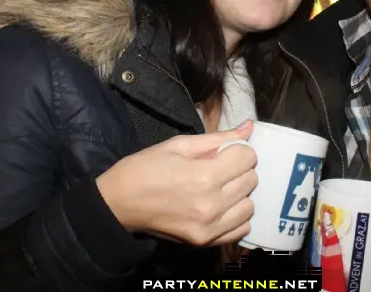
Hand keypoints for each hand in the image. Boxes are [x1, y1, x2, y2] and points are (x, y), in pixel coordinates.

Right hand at [96, 121, 257, 245]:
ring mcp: (210, 226)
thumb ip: (218, 138)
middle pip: (251, 180)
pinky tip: (220, 207)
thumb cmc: (145, 168)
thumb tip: (249, 127)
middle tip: (219, 169)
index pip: (248, 157)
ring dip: (239, 194)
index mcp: (204, 175)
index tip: (223, 152)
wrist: (118, 203)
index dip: (237, 150)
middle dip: (239, 169)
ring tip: (219, 189)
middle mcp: (212, 204)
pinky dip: (235, 216)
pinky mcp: (206, 242)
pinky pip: (241, 228)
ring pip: (249, 204)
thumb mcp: (179, 145)